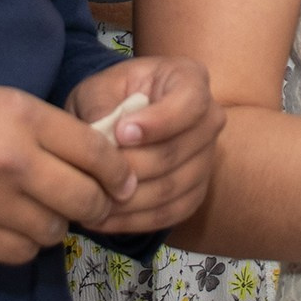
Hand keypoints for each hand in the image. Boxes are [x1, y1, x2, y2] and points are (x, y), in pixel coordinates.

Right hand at [0, 75, 136, 265]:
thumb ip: (39, 123)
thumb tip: (84, 150)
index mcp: (19, 119)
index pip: (94, 151)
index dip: (118, 169)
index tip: (124, 177)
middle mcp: (12, 164)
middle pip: (85, 198)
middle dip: (102, 202)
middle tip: (102, 201)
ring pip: (54, 231)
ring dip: (59, 221)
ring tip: (48, 208)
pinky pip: (20, 253)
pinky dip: (27, 242)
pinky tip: (17, 224)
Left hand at [67, 55, 223, 234]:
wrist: (121, 119)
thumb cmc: (111, 97)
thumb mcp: (98, 88)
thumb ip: (100, 105)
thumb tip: (103, 135)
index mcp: (190, 79)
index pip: (189, 104)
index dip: (157, 123)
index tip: (120, 133)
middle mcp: (209, 119)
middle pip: (176, 152)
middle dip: (131, 167)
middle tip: (94, 176)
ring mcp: (207, 159)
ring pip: (172, 188)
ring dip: (129, 200)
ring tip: (91, 201)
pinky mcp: (196, 192)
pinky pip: (170, 213)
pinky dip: (134, 221)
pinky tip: (103, 219)